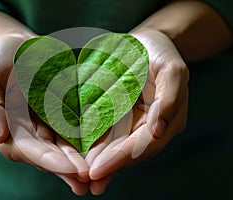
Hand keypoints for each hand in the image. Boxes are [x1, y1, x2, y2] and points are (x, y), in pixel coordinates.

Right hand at [0, 35, 88, 194]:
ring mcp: (47, 126)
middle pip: (50, 155)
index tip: (68, 168)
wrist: (20, 49)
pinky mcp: (62, 115)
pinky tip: (103, 148)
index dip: (48, 160)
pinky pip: (76, 129)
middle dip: (68, 168)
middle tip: (88, 178)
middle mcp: (29, 134)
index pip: (28, 150)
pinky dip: (88, 140)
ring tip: (98, 172)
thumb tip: (0, 137)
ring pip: (65, 147)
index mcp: (9, 130)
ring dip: (81, 160)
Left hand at [85, 28, 188, 194]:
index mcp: (167, 120)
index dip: (121, 159)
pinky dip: (97, 146)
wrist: (144, 43)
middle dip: (109, 167)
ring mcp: (135, 122)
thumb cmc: (160, 53)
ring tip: (83, 176)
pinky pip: (109, 134)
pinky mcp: (122, 116)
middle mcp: (151, 126)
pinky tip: (83, 156)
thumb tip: (158, 131)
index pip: (143, 145)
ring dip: (102, 162)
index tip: (99, 169)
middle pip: (129, 152)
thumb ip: (170, 100)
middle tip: (88, 180)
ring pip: (118, 147)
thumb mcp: (172, 71)